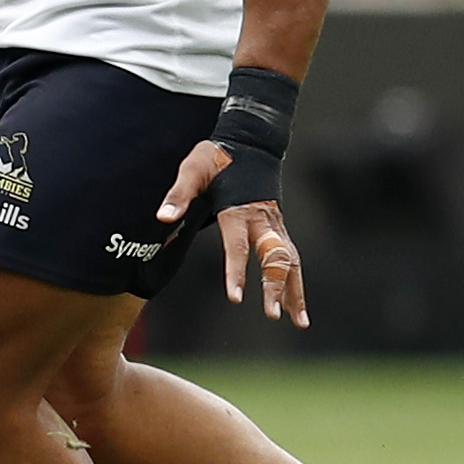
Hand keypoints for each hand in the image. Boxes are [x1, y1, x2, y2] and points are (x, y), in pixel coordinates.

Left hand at [156, 139, 307, 326]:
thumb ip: (178, 194)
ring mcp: (275, 224)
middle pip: (275, 258)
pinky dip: (296, 280)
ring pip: (291, 262)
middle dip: (276, 288)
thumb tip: (162, 217)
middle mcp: (263, 220)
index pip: (238, 246)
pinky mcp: (279, 226)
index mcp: (239, 209)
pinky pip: (291, 257)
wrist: (250, 141)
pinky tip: (297, 302)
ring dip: (296, 291)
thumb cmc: (216, 156)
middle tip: (274, 315)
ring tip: (300, 322)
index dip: (237, 272)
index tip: (236, 297)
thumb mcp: (192, 169)